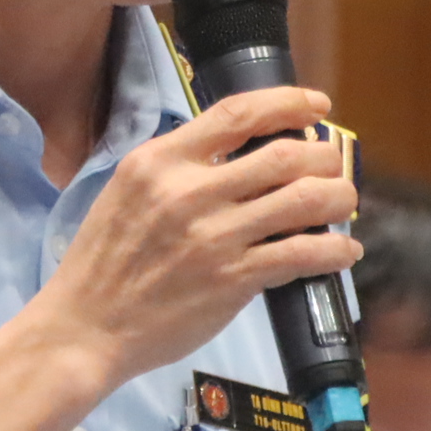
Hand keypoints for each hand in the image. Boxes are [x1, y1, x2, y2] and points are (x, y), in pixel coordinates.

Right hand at [37, 85, 357, 381]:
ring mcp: (213, 236)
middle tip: (332, 165)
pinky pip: (301, 254)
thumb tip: (237, 155)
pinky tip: (344, 251)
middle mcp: (189, 191)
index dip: (289, 102)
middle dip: (323, 155)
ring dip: (338, 197)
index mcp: (160, 161)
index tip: (316, 105)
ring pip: (303, 200)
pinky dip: (334, 250)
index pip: (238, 113)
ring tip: (344, 202)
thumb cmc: (104, 263)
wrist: (85, 327)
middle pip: (284, 153)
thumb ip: (177, 169)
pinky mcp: (232, 280)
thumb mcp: (127, 191)